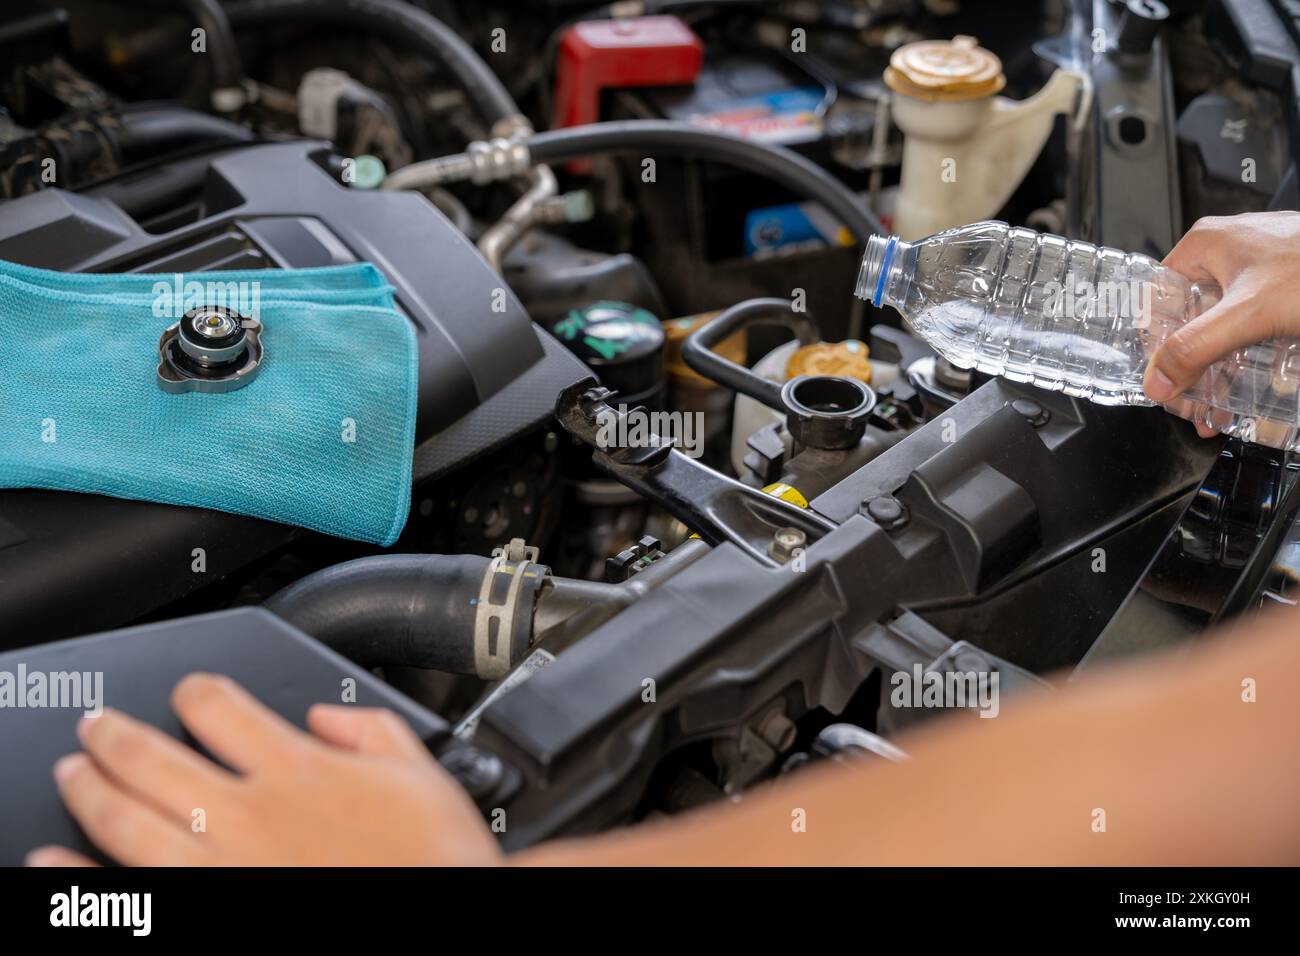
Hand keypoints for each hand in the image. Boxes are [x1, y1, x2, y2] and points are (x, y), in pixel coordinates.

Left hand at [24, 674, 500, 866]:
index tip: (191, 692)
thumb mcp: (422, 773)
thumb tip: (327, 717)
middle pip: (153, 758)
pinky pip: (128, 892)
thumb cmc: (436, 861)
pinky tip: (50, 864)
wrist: (445, 925)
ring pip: (127, 819)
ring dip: (91, 790)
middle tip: (95, 727)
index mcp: (298, 768)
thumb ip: (371, 730)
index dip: (196, 689)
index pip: (220, 706)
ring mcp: (221, 867)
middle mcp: (248, 812)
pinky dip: (79, 879)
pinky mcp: (209, 912)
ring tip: (74, 774)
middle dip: (115, 735)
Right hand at [1143, 211, 1299, 436]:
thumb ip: (1197, 348)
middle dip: (1190, 364)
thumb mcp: (1249, 313)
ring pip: (1223, 323)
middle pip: (1191, 317)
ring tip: (1219, 400)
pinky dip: (1248, 353)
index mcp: (1206, 243)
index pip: (1158, 299)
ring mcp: (1260, 267)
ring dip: (1219, 365)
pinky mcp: (1285, 284)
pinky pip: (1253, 323)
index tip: (1161, 376)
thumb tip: (1158, 379)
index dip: (1155, 343)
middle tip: (1191, 397)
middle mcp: (1230, 251)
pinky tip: (1253, 381)